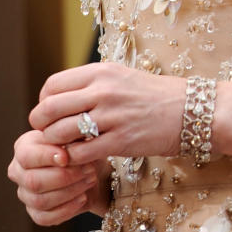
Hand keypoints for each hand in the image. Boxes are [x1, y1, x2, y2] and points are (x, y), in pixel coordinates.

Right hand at [8, 128, 109, 225]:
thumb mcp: (76, 135)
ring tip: (90, 180)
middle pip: (33, 181)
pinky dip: (66, 209)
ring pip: (40, 200)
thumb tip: (65, 153)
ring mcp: (25, 194)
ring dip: (70, 192)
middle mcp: (18, 171)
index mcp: (23, 147)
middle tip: (89, 170)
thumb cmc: (81, 146)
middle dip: (65, 177)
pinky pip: (45, 218)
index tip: (67, 157)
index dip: (46, 157)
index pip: (26, 156)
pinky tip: (83, 198)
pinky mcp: (35, 212)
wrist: (92, 167)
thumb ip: (68, 138)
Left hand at [29, 62, 185, 165]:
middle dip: (41, 124)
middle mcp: (104, 90)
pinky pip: (80, 152)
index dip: (44, 102)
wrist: (190, 110)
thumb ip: (92, 84)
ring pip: (61, 132)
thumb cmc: (154, 95)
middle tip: (46, 133)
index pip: (52, 86)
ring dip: (56, 144)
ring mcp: (112, 116)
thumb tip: (59, 97)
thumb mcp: (122, 77)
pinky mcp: (121, 141)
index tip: (49, 113)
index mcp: (102, 72)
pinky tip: (80, 158)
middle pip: (50, 108)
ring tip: (64, 147)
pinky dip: (73, 159)